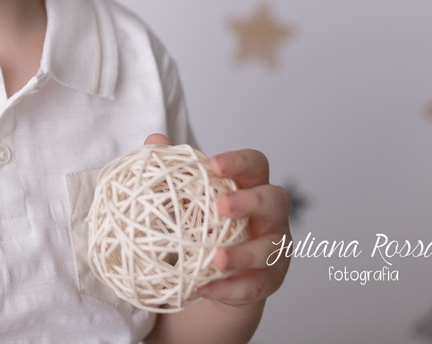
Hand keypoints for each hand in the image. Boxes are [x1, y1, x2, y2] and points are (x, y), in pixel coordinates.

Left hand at [143, 134, 289, 307]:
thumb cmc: (205, 224)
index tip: (214, 165)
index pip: (256, 164)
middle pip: (277, 200)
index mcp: (251, 186)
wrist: (215, 274)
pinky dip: (231, 289)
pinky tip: (207, 289)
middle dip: (251, 202)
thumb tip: (154, 141)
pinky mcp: (270, 280)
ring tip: (217, 260)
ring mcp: (275, 248)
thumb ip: (174, 169)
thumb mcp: (190, 197)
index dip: (239, 162)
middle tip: (222, 207)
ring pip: (272, 248)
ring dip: (244, 254)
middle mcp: (270, 215)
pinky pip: (257, 285)